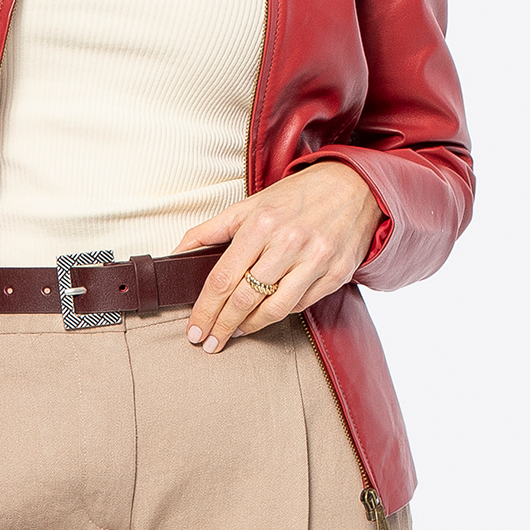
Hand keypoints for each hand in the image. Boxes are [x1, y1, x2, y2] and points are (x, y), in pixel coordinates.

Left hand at [179, 161, 381, 352]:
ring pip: (274, 309)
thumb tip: (175, 254)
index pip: (223, 277)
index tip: (194, 328)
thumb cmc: (297, 197)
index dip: (205, 309)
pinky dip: (279, 314)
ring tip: (233, 332)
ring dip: (248, 327)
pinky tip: (264, 314)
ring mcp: (316, 260)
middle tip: (208, 341)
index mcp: (262, 223)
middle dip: (221, 326)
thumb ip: (210, 230)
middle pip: (245, 299)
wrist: (354, 187)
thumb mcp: (250, 205)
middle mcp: (289, 242)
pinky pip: (300, 305)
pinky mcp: (337, 274)